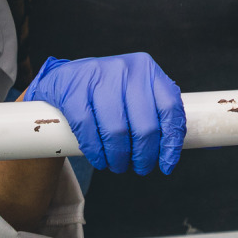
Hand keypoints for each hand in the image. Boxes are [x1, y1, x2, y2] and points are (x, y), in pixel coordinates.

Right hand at [23, 54, 185, 174]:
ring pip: (117, 131)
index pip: (170, 108)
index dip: (171, 141)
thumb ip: (154, 111)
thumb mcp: (135, 90)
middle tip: (140, 168)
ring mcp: (98, 77)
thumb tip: (169, 152)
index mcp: (147, 69)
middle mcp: (126, 69)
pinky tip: (100, 160)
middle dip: (144, 156)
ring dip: (119, 158)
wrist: (66, 78)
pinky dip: (96, 152)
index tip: (167, 164)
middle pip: (145, 126)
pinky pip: (88, 130)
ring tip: (118, 165)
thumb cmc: (108, 91)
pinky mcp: (73, 90)